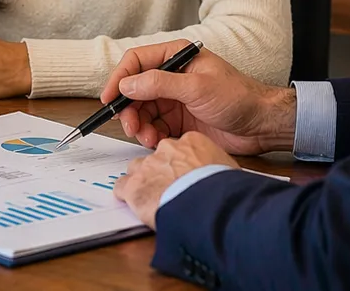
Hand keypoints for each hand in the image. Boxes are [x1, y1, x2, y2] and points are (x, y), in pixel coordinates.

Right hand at [100, 39, 295, 154]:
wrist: (261, 125)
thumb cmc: (237, 97)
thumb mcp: (197, 87)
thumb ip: (160, 84)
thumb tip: (127, 84)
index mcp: (177, 58)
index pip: (137, 61)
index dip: (119, 78)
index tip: (109, 99)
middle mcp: (172, 76)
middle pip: (135, 89)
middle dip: (128, 108)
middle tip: (130, 126)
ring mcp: (174, 99)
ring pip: (142, 111)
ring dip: (139, 125)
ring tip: (147, 137)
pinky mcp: (178, 121)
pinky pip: (154, 127)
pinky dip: (150, 135)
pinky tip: (157, 141)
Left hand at [113, 133, 238, 229]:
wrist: (209, 206)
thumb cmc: (223, 190)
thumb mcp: (227, 169)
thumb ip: (215, 166)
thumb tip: (220, 175)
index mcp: (191, 142)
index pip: (179, 148)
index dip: (181, 164)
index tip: (184, 175)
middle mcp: (166, 150)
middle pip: (156, 157)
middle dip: (161, 172)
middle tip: (171, 189)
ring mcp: (147, 166)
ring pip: (137, 170)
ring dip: (144, 183)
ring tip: (155, 199)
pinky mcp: (134, 186)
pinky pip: (122, 188)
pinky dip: (128, 197)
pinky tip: (139, 207)